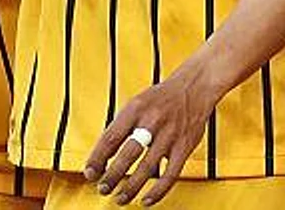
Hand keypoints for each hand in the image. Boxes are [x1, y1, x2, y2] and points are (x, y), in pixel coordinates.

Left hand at [83, 65, 211, 205]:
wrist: (194, 86)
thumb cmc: (162, 97)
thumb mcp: (136, 102)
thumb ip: (122, 125)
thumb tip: (103, 153)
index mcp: (135, 109)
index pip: (110, 137)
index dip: (97, 158)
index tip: (90, 172)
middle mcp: (151, 121)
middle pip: (127, 154)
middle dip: (112, 175)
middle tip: (102, 188)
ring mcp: (169, 135)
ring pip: (147, 168)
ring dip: (131, 187)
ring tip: (120, 198)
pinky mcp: (184, 147)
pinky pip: (170, 174)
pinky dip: (157, 191)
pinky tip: (146, 200)